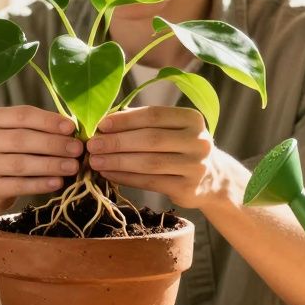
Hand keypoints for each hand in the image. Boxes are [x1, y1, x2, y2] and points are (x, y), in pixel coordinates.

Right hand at [0, 105, 81, 212]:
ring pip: (20, 164)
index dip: (48, 121)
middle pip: (21, 139)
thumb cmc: (11, 154)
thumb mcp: (20, 135)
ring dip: (50, 165)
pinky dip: (40, 184)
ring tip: (72, 166)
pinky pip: (18, 185)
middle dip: (53, 144)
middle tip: (77, 149)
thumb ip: (41, 129)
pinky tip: (57, 182)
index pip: (22, 115)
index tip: (71, 128)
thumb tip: (71, 129)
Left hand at [86, 106, 244, 209]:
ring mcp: (195, 166)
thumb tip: (105, 121)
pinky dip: (126, 178)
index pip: (154, 115)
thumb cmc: (180, 147)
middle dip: (117, 142)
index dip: (125, 120)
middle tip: (92, 145)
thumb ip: (143, 122)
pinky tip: (109, 175)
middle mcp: (198, 141)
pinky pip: (150, 182)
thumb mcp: (171, 129)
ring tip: (95, 161)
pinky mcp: (188, 189)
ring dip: (118, 162)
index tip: (101, 125)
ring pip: (149, 163)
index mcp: (192, 119)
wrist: (212, 179)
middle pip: (150, 139)